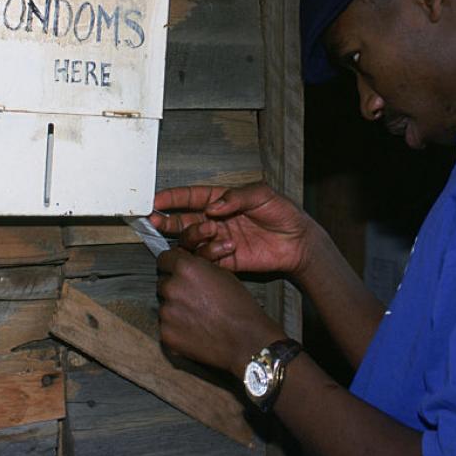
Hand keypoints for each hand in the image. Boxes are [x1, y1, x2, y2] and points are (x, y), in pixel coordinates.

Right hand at [149, 184, 321, 278]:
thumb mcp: (262, 195)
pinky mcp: (225, 260)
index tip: (156, 200)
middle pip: (183, 220)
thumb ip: (236, 197)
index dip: (172, 198)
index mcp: (222, 200)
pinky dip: (210, 254)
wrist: (299, 243)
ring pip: (191, 240)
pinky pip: (206, 259)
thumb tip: (212, 206)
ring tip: (211, 231)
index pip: (191, 197)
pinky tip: (226, 248)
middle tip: (156, 221)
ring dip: (194, 235)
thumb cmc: (283, 213)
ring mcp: (219, 240)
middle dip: (167, 220)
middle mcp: (216, 220)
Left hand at [156, 249, 285, 373]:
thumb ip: (197, 268)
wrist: (246, 340)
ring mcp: (166, 313)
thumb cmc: (239, 307)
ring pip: (164, 306)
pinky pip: (166, 326)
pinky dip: (176, 328)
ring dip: (175, 309)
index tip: (174, 270)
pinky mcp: (166, 334)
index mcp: (185, 268)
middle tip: (192, 297)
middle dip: (174, 288)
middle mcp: (172, 288)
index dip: (171, 264)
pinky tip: (194, 330)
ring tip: (197, 316)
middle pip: (163, 283)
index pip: (163, 259)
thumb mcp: (222, 274)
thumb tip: (184, 267)